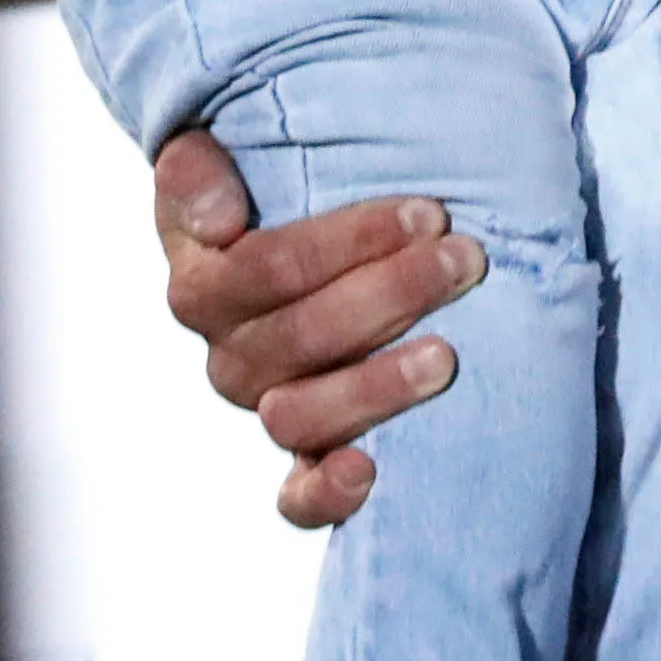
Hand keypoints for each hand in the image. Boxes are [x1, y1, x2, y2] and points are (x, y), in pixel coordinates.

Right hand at [152, 129, 484, 532]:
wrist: (281, 242)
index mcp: (203, 283)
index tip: (428, 212)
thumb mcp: (215, 162)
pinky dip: (325, 494)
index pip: (264, 268)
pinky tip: (366, 471)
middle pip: (297, 338)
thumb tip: (218, 220)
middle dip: (388, 295)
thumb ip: (196, 172)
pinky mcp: (306, 456)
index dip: (347, 242)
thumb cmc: (265, 193)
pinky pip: (297, 498)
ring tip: (447, 356)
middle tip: (464, 260)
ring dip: (375, 386)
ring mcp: (269, 406)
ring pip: (300, 416)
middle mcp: (230, 354)